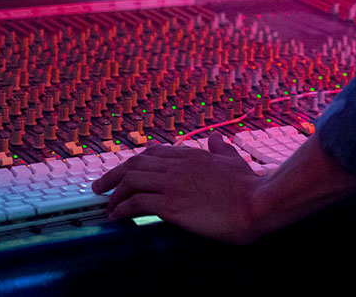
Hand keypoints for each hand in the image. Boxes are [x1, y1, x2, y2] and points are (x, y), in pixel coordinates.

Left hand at [92, 133, 264, 244]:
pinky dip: (120, 209)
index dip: (133, 163)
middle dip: (113, 175)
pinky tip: (115, 217)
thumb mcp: (234, 160)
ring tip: (107, 207)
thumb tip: (216, 139)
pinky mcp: (170, 205)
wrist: (256, 203)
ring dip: (114, 194)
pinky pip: (135, 203)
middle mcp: (177, 165)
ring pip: (130, 181)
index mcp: (190, 154)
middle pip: (134, 165)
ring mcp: (172, 184)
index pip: (152, 153)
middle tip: (99, 187)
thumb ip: (221, 149)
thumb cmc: (248, 186)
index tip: (123, 172)